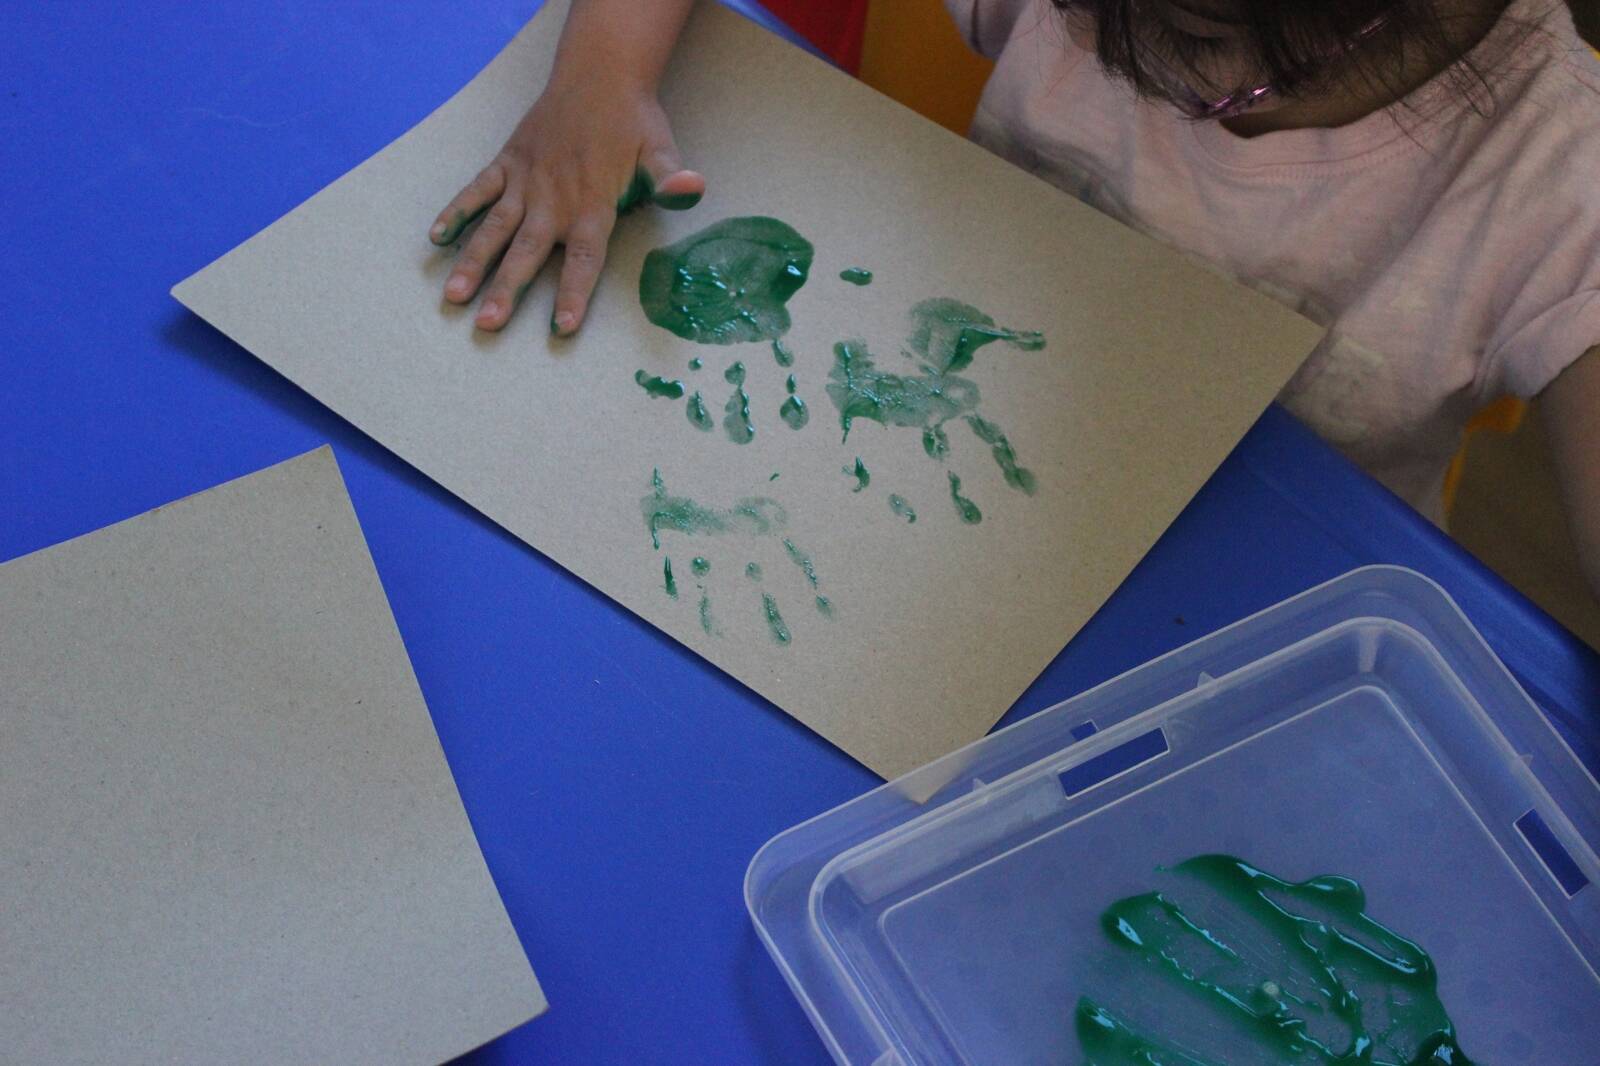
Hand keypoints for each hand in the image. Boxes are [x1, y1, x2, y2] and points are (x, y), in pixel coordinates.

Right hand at [430, 76, 703, 334]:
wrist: (600, 73)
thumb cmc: (634, 122)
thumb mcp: (660, 151)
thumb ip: (670, 180)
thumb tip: (693, 190)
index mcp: (593, 204)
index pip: (584, 258)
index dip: (575, 293)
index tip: (562, 327)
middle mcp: (554, 198)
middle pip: (527, 251)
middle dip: (506, 288)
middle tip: (486, 323)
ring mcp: (526, 180)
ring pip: (495, 227)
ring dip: (474, 260)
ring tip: (454, 294)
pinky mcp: (508, 162)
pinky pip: (477, 189)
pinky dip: (456, 210)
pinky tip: (437, 238)